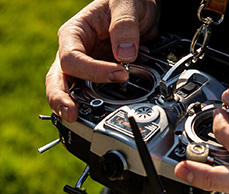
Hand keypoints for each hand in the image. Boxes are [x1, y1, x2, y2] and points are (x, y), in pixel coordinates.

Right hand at [46, 0, 158, 121]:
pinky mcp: (99, 75)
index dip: (93, 71)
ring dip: (75, 105)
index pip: (72, 58)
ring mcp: (87, 65)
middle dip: (62, 98)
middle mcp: (76, 51)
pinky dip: (96, 103)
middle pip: (59, 78)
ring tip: (81, 120)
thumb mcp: (127, 4)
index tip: (119, 74)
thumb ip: (125, 26)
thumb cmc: (128, 1)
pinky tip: (101, 112)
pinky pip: (92, 92)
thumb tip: (124, 56)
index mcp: (75, 33)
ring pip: (72, 89)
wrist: (141, 9)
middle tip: (71, 114)